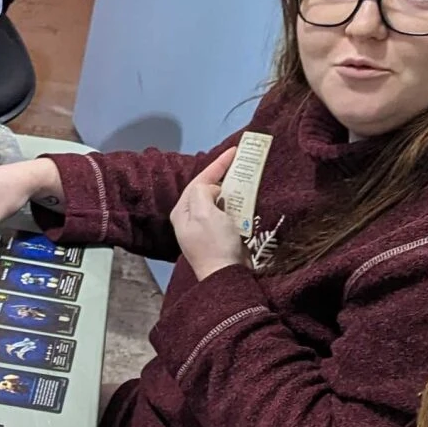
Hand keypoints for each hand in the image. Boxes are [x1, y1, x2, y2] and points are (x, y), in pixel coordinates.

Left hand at [170, 150, 246, 279]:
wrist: (226, 275)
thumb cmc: (214, 243)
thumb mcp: (204, 213)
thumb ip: (202, 192)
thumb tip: (212, 189)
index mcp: (183, 211)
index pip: (199, 180)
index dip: (217, 164)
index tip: (234, 151)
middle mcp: (190, 218)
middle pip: (206, 188)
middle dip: (222, 174)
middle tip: (240, 161)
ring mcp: (204, 227)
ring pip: (217, 199)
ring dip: (230, 188)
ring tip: (244, 176)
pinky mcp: (217, 235)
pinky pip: (226, 212)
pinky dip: (235, 202)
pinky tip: (244, 197)